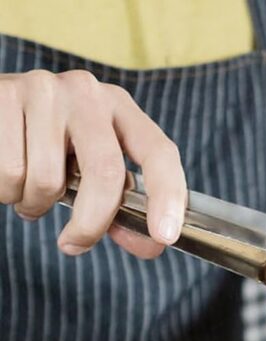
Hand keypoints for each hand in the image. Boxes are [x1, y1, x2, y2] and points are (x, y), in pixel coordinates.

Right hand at [0, 69, 185, 256]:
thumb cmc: (49, 148)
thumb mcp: (89, 172)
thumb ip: (120, 211)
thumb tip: (151, 246)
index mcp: (121, 109)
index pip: (159, 152)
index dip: (168, 196)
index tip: (165, 236)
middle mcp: (87, 93)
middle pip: (105, 172)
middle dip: (91, 222)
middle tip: (74, 244)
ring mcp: (44, 90)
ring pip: (49, 179)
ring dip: (35, 203)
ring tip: (29, 193)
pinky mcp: (4, 94)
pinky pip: (10, 171)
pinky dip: (8, 191)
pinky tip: (10, 178)